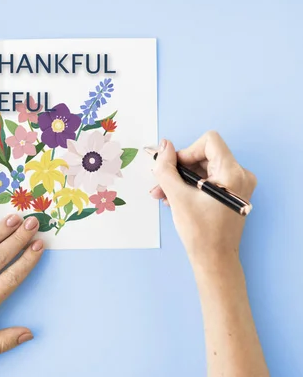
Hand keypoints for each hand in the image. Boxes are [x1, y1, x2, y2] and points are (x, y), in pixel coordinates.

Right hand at [150, 131, 256, 270]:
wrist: (214, 260)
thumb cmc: (200, 232)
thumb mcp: (177, 196)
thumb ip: (166, 168)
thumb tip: (164, 145)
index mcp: (233, 173)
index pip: (209, 141)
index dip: (187, 151)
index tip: (174, 168)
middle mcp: (240, 175)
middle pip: (204, 155)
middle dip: (180, 168)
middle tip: (160, 184)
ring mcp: (238, 185)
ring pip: (204, 168)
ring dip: (181, 179)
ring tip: (163, 195)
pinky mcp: (233, 193)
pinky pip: (208, 179)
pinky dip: (190, 186)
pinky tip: (175, 199)